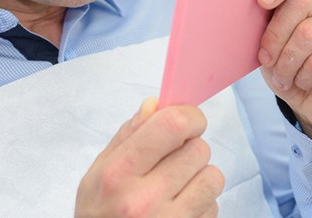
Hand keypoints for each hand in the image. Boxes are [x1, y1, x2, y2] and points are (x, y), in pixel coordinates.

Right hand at [75, 97, 223, 216]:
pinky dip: (202, 205)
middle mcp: (144, 199)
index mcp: (119, 173)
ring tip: (176, 187)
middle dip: (190, 150)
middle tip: (172, 162)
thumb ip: (127, 136)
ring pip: (213, 177)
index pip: (173, 125)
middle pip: (199, 149)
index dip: (189, 116)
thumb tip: (155, 105)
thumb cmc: (99, 213)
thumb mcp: (97, 172)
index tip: (187, 122)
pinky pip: (214, 207)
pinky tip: (179, 209)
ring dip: (199, 177)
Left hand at [256, 0, 311, 151]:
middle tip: (265, 58)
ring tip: (282, 75)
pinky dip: (304, 76)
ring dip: (287, 61)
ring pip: (309, 32)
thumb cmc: (290, 60)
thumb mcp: (271, 34)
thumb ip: (268, 12)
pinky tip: (304, 81)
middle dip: (275, 34)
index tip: (262, 1)